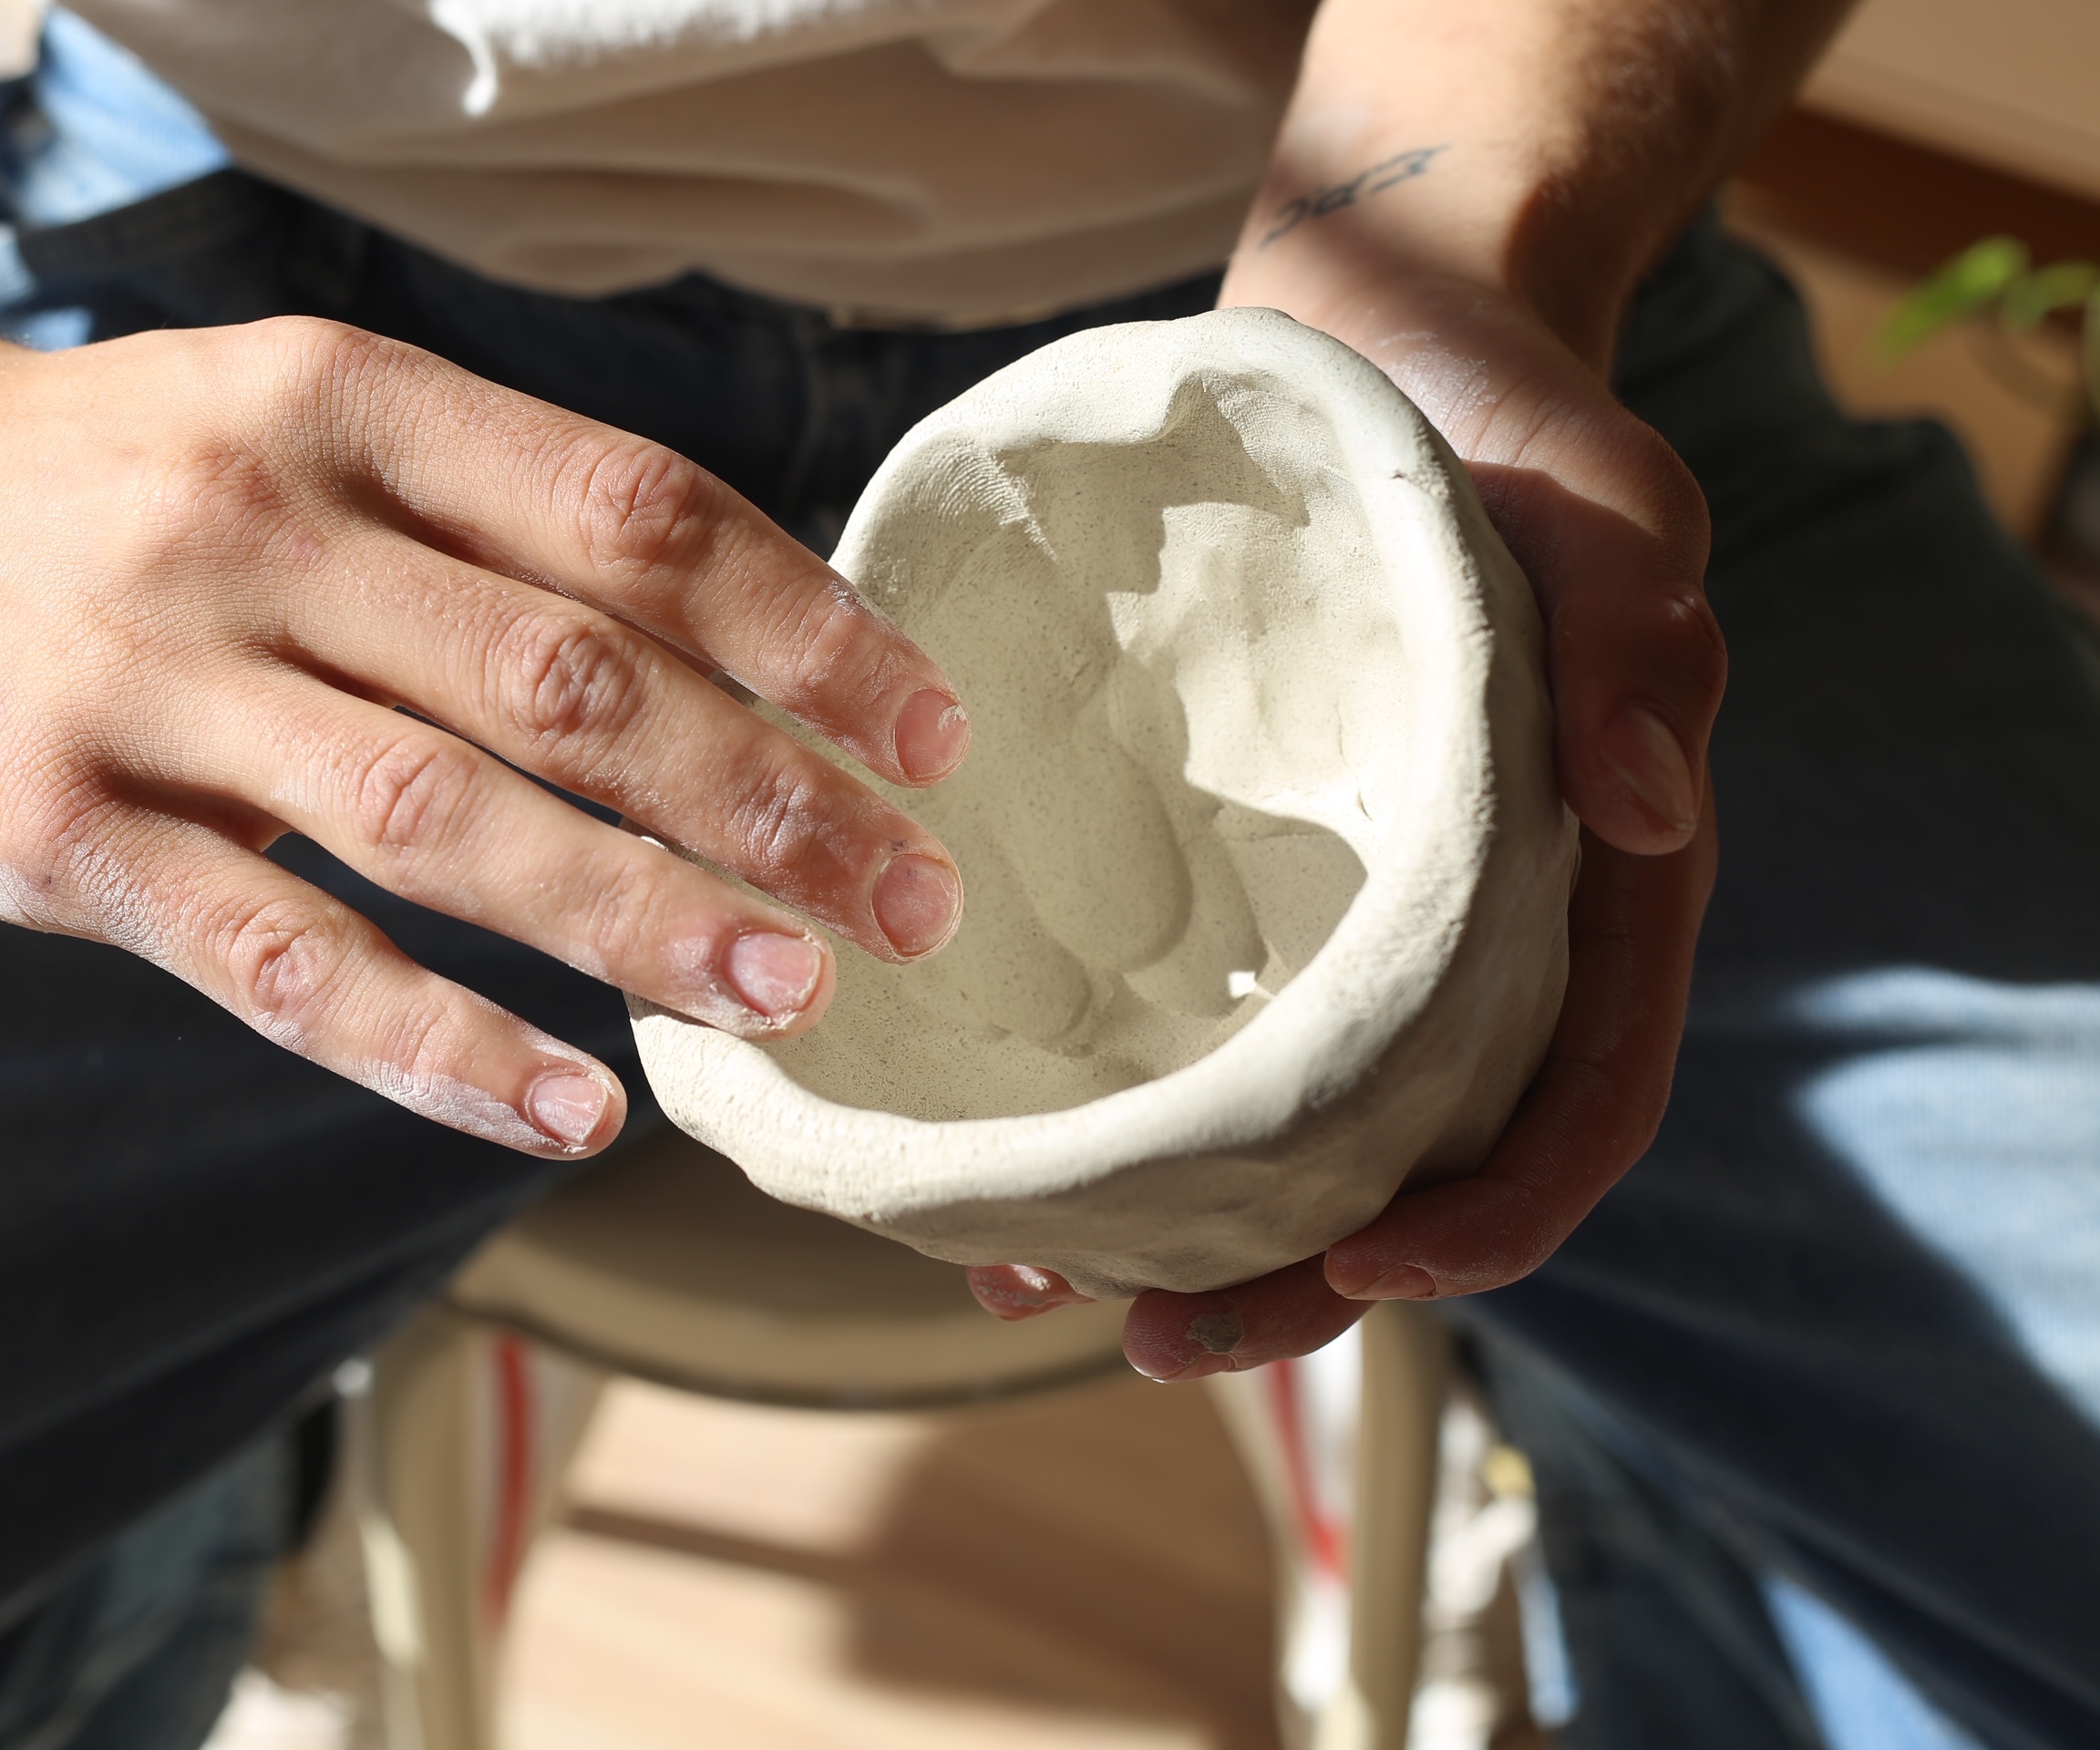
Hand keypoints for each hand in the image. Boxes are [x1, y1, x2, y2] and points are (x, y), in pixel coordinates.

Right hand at [0, 316, 974, 1158]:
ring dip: (638, 921)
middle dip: (767, 798)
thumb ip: (486, 516)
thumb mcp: (296, 419)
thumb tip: (742, 650)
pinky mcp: (65, 835)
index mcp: (348, 404)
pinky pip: (281, 962)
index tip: (928, 734)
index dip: (805, 631)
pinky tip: (567, 1110)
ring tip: (786, 999)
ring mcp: (151, 684)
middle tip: (910, 899)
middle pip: (570, 679)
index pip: (633, 517)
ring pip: (443, 822)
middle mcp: (258, 527)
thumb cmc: (112, 477)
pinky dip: (436, 1047)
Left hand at [971, 240, 1722, 1376]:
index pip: (1577, 1102)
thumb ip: (1641, 637)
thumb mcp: (1604, 504)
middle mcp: (1466, 929)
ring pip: (1280, 1122)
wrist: (1386, 333)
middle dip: (1301, 1279)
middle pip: (1410, 1165)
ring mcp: (1338, 908)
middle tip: (1160, 1338)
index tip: (1376, 1273)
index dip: (1497, 1218)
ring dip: (1176, 1225)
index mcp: (1585, 889)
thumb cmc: (1509, 426)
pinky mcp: (1227, 858)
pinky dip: (1094, 1094)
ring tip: (1035, 1284)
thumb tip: (1655, 807)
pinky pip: (1171, 1010)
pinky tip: (982, 1146)